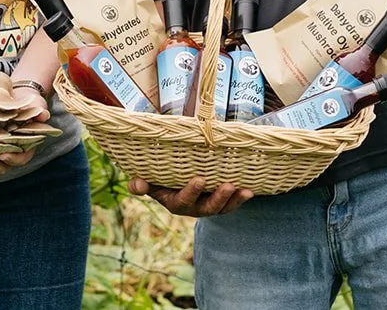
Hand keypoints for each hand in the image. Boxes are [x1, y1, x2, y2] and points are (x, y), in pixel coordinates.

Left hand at [0, 83, 49, 172]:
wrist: (15, 96)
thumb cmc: (28, 103)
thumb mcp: (36, 105)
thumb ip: (40, 112)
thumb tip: (44, 114)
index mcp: (25, 147)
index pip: (20, 159)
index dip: (13, 159)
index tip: (3, 155)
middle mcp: (10, 152)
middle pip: (0, 167)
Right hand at [127, 176, 251, 216]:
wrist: (173, 179)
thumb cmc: (159, 178)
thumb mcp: (149, 181)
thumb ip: (141, 184)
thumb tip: (137, 185)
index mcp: (175, 203)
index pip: (183, 201)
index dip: (191, 192)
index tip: (199, 179)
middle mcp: (193, 208)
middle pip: (206, 209)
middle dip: (218, 198)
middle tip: (228, 186)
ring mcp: (207, 206)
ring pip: (221, 208)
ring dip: (233, 200)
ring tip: (243, 190)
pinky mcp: (219, 203)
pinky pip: (231, 204)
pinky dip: (240, 199)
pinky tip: (249, 190)